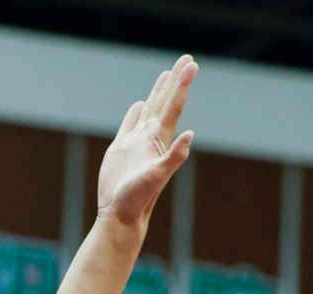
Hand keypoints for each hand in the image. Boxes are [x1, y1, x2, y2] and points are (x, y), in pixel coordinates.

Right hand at [99, 56, 196, 229]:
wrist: (120, 214)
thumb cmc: (138, 198)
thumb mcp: (157, 176)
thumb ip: (174, 157)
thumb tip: (189, 135)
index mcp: (159, 139)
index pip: (174, 105)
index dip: (182, 84)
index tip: (191, 64)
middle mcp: (150, 137)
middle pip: (165, 101)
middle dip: (176, 80)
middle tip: (186, 59)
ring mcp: (136, 142)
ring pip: (149, 109)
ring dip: (159, 91)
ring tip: (167, 74)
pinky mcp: (120, 149)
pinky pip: (129, 124)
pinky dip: (135, 112)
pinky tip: (139, 104)